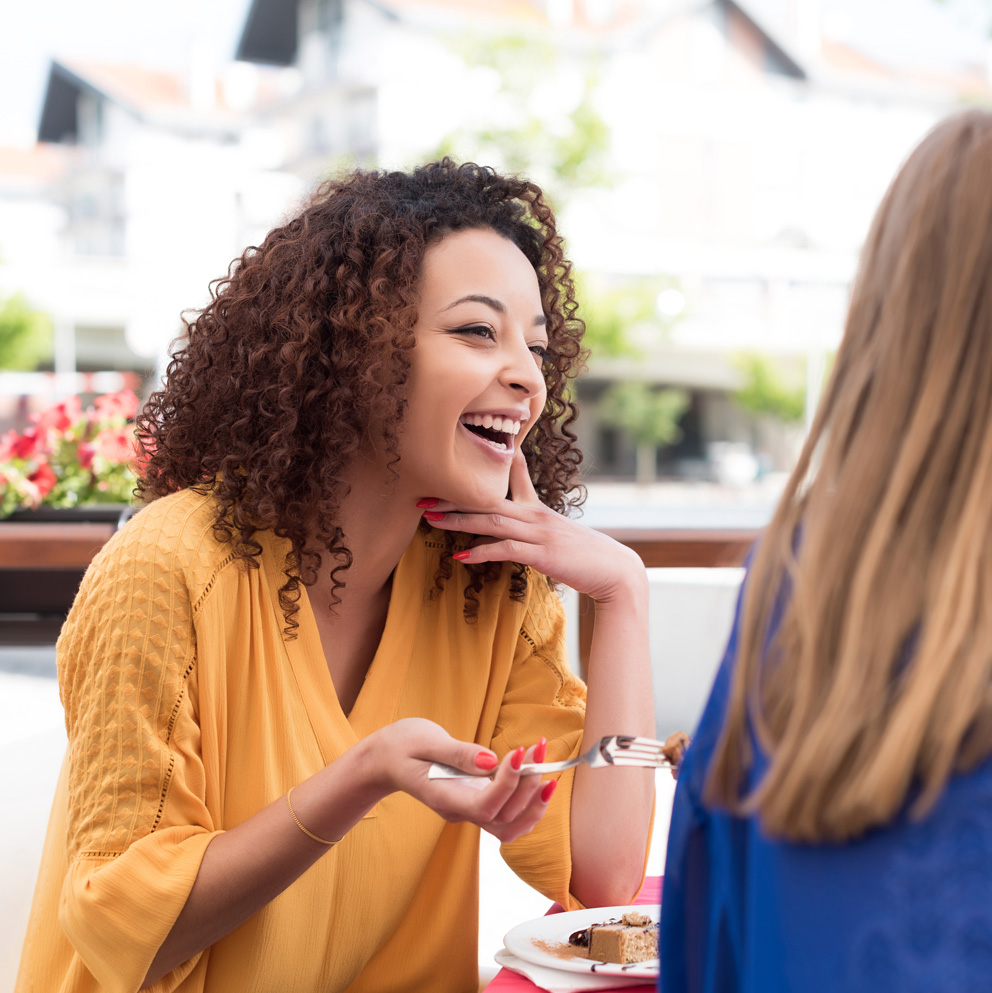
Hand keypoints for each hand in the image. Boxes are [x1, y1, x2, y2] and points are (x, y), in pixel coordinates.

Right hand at [367, 718, 555, 843]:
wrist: (386, 760)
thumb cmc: (401, 746)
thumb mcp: (425, 741)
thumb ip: (458, 753)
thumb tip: (492, 761)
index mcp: (443, 797)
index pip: (485, 805)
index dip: (509, 783)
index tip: (519, 751)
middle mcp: (459, 811)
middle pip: (504, 819)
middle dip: (529, 787)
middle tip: (539, 748)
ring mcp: (468, 811)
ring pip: (510, 825)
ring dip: (535, 800)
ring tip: (546, 763)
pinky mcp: (475, 803)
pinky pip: (508, 816)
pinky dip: (528, 801)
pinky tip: (536, 776)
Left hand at [421, 449, 645, 602]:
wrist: (615, 571)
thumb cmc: (586, 555)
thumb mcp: (559, 532)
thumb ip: (536, 525)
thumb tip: (515, 526)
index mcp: (538, 508)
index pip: (513, 474)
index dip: (486, 465)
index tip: (456, 461)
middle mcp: (535, 514)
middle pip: (488, 499)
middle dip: (453, 497)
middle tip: (422, 497)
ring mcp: (538, 532)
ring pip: (491, 520)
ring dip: (459, 520)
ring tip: (432, 519)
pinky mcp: (541, 553)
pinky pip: (505, 549)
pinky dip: (480, 552)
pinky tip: (459, 557)